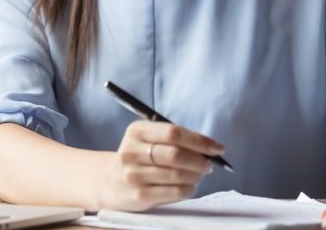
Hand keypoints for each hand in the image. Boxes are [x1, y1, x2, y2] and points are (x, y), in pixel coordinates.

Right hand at [99, 120, 222, 210]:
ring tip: (200, 174)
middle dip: (199, 160)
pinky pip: (174, 192)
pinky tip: (189, 185)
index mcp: (137, 131)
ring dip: (196, 175)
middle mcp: (132, 152)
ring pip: (177, 175)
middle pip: (175, 154)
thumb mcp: (147, 138)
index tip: (217, 148)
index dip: (199, 140)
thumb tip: (209, 147)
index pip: (173, 133)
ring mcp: (134, 175)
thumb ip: (174, 138)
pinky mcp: (139, 195)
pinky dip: (189, 188)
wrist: (108, 180)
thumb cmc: (138, 156)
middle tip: (209, 164)